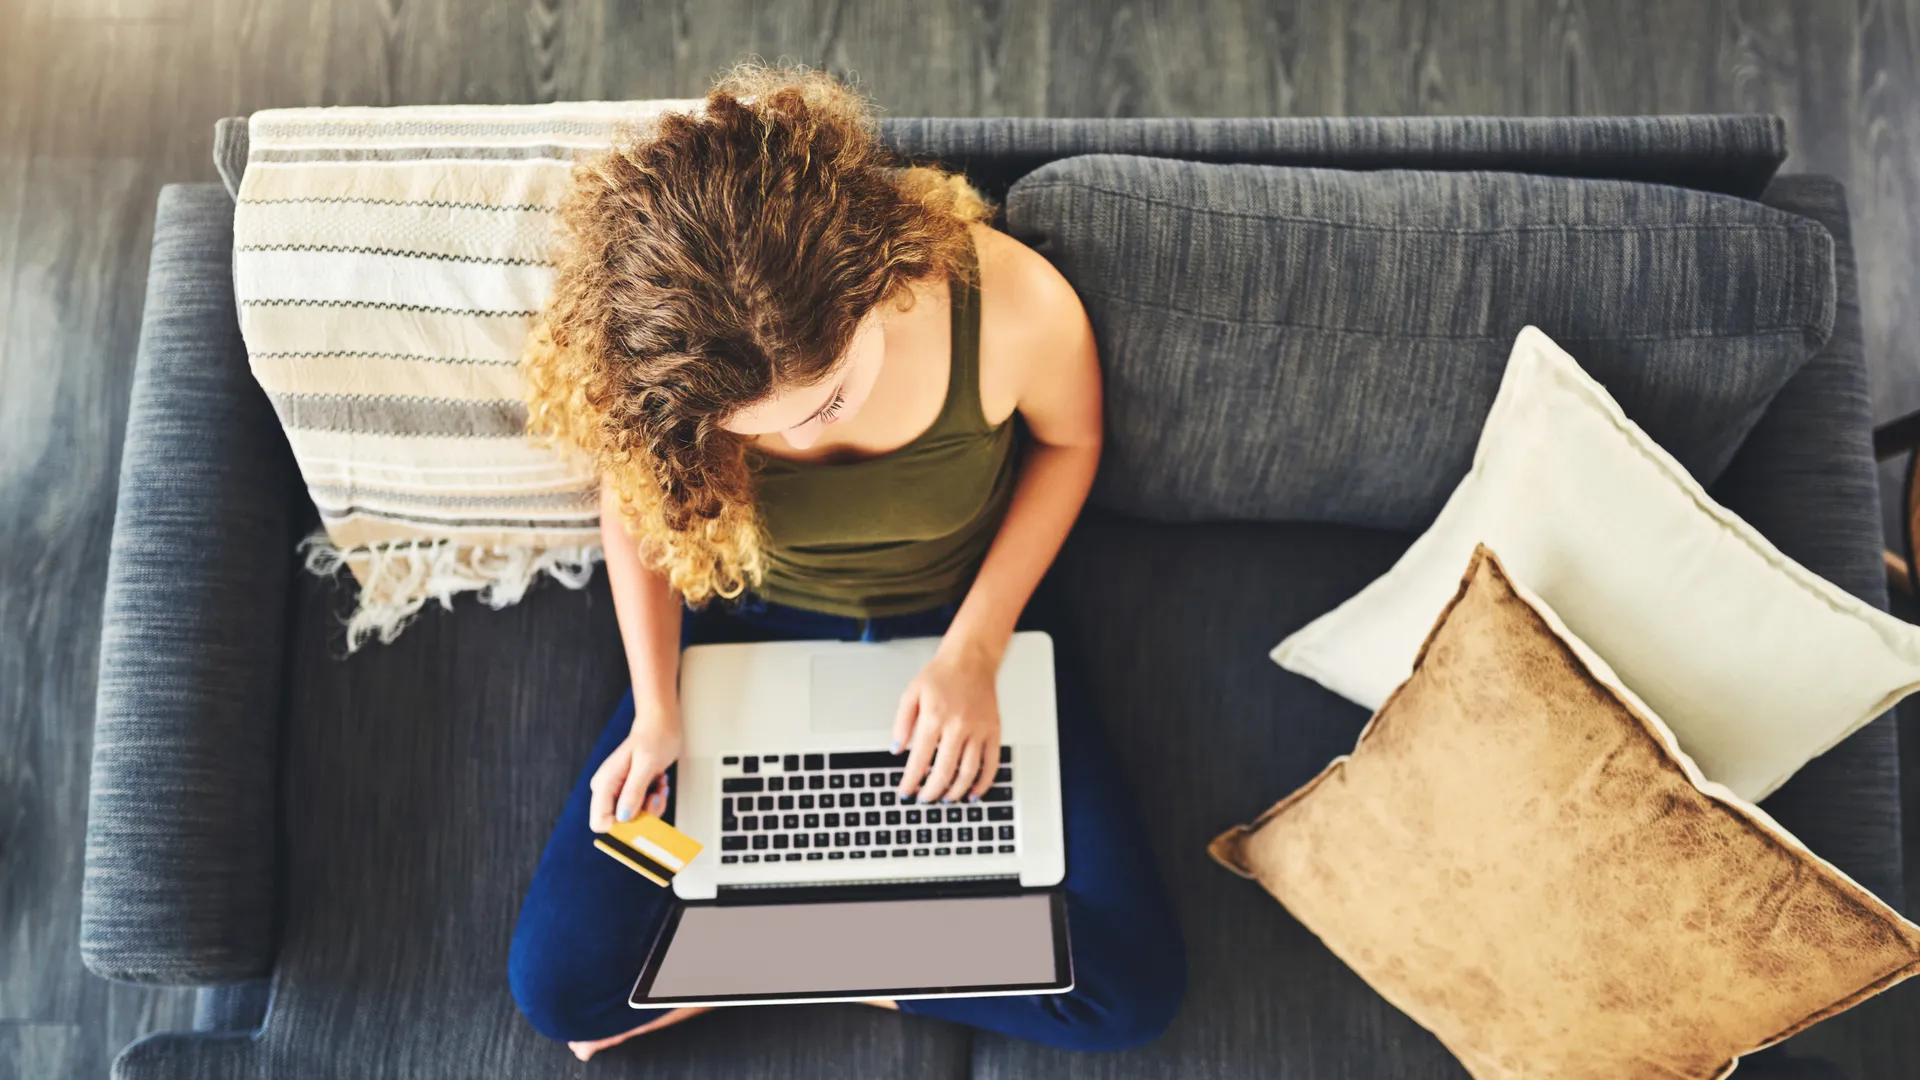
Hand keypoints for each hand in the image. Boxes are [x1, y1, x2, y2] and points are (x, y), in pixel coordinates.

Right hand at [589, 699, 682, 832]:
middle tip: (655, 795)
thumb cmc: (653, 736)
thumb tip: (624, 818)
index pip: (601, 823)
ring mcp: (619, 792)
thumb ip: (633, 792)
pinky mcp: (631, 791)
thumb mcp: (645, 765)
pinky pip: (643, 809)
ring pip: (634, 818)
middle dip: (643, 815)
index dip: (622, 827)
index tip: (642, 817)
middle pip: (620, 824)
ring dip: (652, 806)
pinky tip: (658, 784)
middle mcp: (608, 790)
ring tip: (658, 786)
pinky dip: (655, 800)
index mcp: (604, 784)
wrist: (661, 723)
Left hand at [891, 638, 1002, 803]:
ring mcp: (978, 730)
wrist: (971, 659)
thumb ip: (902, 723)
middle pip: (944, 771)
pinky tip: (974, 793)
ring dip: (955, 792)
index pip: (919, 760)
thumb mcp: (911, 694)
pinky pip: (991, 764)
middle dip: (931, 792)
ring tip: (945, 799)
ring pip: (968, 772)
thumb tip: (897, 749)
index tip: (905, 792)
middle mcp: (958, 726)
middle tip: (924, 799)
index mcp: (934, 718)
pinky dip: (983, 783)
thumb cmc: (941, 675)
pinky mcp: (993, 731)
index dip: (910, 782)